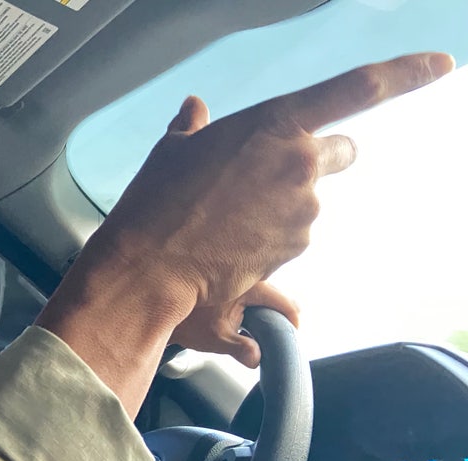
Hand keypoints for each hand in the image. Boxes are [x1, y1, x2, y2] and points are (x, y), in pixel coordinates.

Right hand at [79, 52, 454, 316]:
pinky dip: (266, 244)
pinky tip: (226, 248)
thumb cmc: (154, 204)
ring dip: (279, 210)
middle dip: (312, 162)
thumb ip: (193, 128)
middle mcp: (299, 164)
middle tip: (265, 180)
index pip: (358, 88)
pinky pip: (289, 240)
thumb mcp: (171, 152)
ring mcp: (302, 211)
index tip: (441, 65)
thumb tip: (193, 110)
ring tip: (223, 224)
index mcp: (274, 124)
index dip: (408, 72)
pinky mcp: (293, 250)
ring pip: (306, 203)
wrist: (147, 268)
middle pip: (339, 152)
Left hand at [170, 282, 299, 367]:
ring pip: (268, 293)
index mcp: (251, 286)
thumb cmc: (188, 322)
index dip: (293, 322)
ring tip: (264, 331)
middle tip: (279, 337)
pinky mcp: (233, 281)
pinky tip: (249, 320)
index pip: (286, 303)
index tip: (291, 338)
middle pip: (280, 297)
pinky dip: (258, 305)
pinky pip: (255, 292)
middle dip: (282, 316)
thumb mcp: (216, 338)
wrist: (163, 308)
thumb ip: (239, 348)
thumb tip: (257, 359)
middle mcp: (250, 277)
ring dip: (269, 310)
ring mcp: (242, 277)